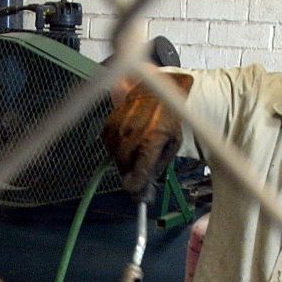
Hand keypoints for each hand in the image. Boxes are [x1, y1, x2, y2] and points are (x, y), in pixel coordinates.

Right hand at [101, 73, 193, 196]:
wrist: (153, 90)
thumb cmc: (166, 117)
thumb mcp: (173, 143)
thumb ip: (159, 166)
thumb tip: (146, 187)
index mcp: (153, 139)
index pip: (138, 172)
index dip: (136, 186)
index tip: (136, 191)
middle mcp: (133, 133)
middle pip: (125, 167)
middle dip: (130, 174)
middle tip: (137, 177)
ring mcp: (119, 128)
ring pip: (116, 158)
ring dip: (124, 162)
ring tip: (135, 154)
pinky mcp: (109, 124)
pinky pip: (110, 147)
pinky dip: (117, 150)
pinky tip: (128, 143)